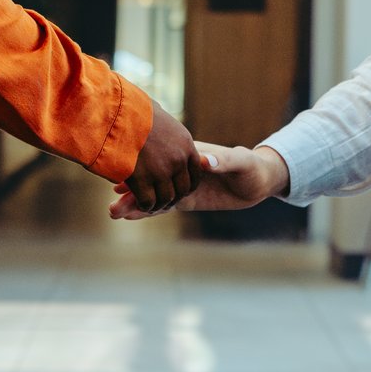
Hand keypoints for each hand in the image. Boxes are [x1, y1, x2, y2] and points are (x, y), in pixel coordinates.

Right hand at [110, 141, 288, 219]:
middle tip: (112, 206)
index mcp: (189, 154)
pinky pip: (165, 206)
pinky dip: (149, 212)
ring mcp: (181, 186)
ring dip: (134, 204)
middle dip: (132, 193)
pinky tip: (131, 217)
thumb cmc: (251, 166)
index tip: (124, 178)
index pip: (160, 162)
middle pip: (152, 181)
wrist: (258, 181)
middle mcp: (179, 169)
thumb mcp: (240, 162)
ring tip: (114, 213)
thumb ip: (224, 160)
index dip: (143, 171)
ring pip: (154, 196)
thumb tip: (206, 161)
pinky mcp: (187, 200)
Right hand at [121, 96, 204, 212]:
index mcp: (185, 144)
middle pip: (182, 190)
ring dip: (158, 204)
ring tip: (150, 204)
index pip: (196, 174)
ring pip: (166, 199)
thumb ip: (167, 130)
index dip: (187, 185)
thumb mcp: (160, 116)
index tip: (178, 189)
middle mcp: (178, 159)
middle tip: (162, 200)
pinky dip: (145, 206)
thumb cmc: (132, 110)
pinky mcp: (142, 180)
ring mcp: (161, 171)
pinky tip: (139, 203)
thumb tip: (165, 125)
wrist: (114, 113)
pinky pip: (148, 202)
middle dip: (173, 198)